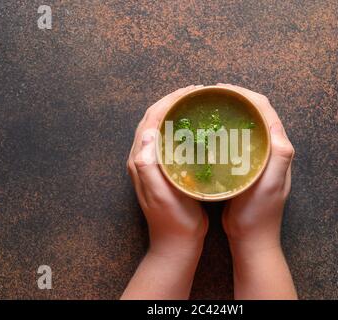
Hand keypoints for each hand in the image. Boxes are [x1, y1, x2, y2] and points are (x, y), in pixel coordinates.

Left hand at [126, 85, 208, 256]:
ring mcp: (153, 164)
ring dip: (176, 113)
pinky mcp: (164, 170)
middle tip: (196, 93)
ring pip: (161, 129)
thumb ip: (148, 166)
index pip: (150, 120)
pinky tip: (197, 128)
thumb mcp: (160, 195)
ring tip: (197, 104)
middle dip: (172, 102)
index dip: (167, 102)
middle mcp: (143, 159)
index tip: (190, 92)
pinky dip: (181, 128)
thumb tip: (147, 132)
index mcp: (140, 160)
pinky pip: (170, 141)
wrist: (176, 242)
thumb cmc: (172, 220)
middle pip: (154, 120)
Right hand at [219, 84, 293, 247]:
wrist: (252, 237)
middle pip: (256, 114)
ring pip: (246, 126)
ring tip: (210, 106)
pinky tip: (210, 132)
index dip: (246, 94)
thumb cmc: (260, 213)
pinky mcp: (246, 166)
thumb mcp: (271, 185)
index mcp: (278, 148)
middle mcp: (270, 149)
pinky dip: (225, 130)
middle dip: (237, 98)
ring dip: (231, 112)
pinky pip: (237, 141)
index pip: (265, 110)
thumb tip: (276, 125)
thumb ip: (279, 157)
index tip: (223, 88)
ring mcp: (257, 158)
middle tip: (213, 94)